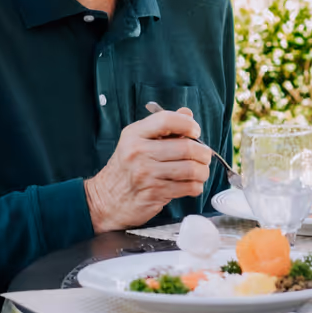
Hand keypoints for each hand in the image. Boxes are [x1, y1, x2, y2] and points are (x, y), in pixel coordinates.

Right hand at [84, 108, 211, 231]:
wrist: (107, 199)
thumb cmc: (126, 169)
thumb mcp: (138, 141)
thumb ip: (163, 127)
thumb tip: (187, 113)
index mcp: (134, 134)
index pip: (166, 120)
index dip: (188, 124)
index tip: (195, 132)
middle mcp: (138, 152)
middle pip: (186, 147)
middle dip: (203, 153)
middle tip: (205, 156)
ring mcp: (146, 174)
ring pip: (191, 169)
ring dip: (203, 171)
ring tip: (200, 171)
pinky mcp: (154, 193)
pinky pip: (188, 187)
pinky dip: (196, 186)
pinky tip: (192, 185)